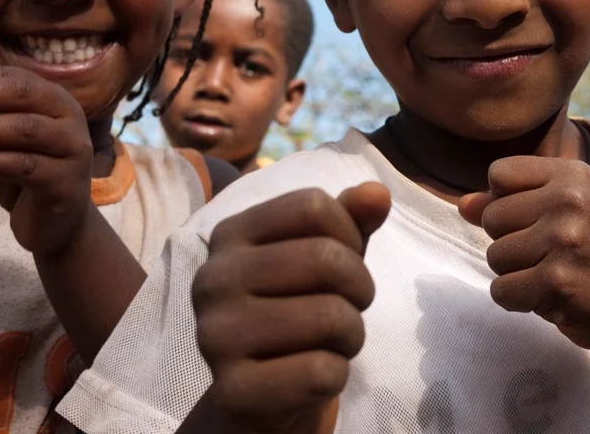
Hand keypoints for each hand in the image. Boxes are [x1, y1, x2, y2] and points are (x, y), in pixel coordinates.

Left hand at [0, 67, 92, 254]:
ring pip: (25, 128)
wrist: (57, 223)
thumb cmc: (25, 173)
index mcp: (57, 98)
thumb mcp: (6, 137)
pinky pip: (23, 165)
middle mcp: (73, 116)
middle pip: (24, 93)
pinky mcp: (68, 180)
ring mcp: (75, 147)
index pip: (14, 77)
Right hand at [192, 183, 390, 433]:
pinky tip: (312, 376)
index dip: (349, 234)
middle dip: (359, 288)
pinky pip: (321, 372)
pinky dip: (337, 375)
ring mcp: (216, 336)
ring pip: (329, 316)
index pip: (313, 206)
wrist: (260, 395)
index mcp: (230, 234)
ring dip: (351, 333)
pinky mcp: (233, 392)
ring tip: (330, 341)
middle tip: (348, 307)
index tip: (344, 261)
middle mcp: (212, 279)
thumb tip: (377, 193)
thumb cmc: (297, 309)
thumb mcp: (325, 258)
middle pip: (325, 258)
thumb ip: (350, 220)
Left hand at [459, 156, 589, 353]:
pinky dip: (518, 301)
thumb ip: (510, 203)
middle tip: (551, 255)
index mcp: (572, 175)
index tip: (537, 220)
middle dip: (510, 243)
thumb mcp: (563, 213)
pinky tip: (550, 298)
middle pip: (492, 217)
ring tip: (554, 275)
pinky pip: (501, 290)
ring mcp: (564, 239)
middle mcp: (569, 200)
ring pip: (494, 256)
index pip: (499, 174)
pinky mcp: (556, 281)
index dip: (505, 202)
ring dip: (516, 274)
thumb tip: (462, 205)